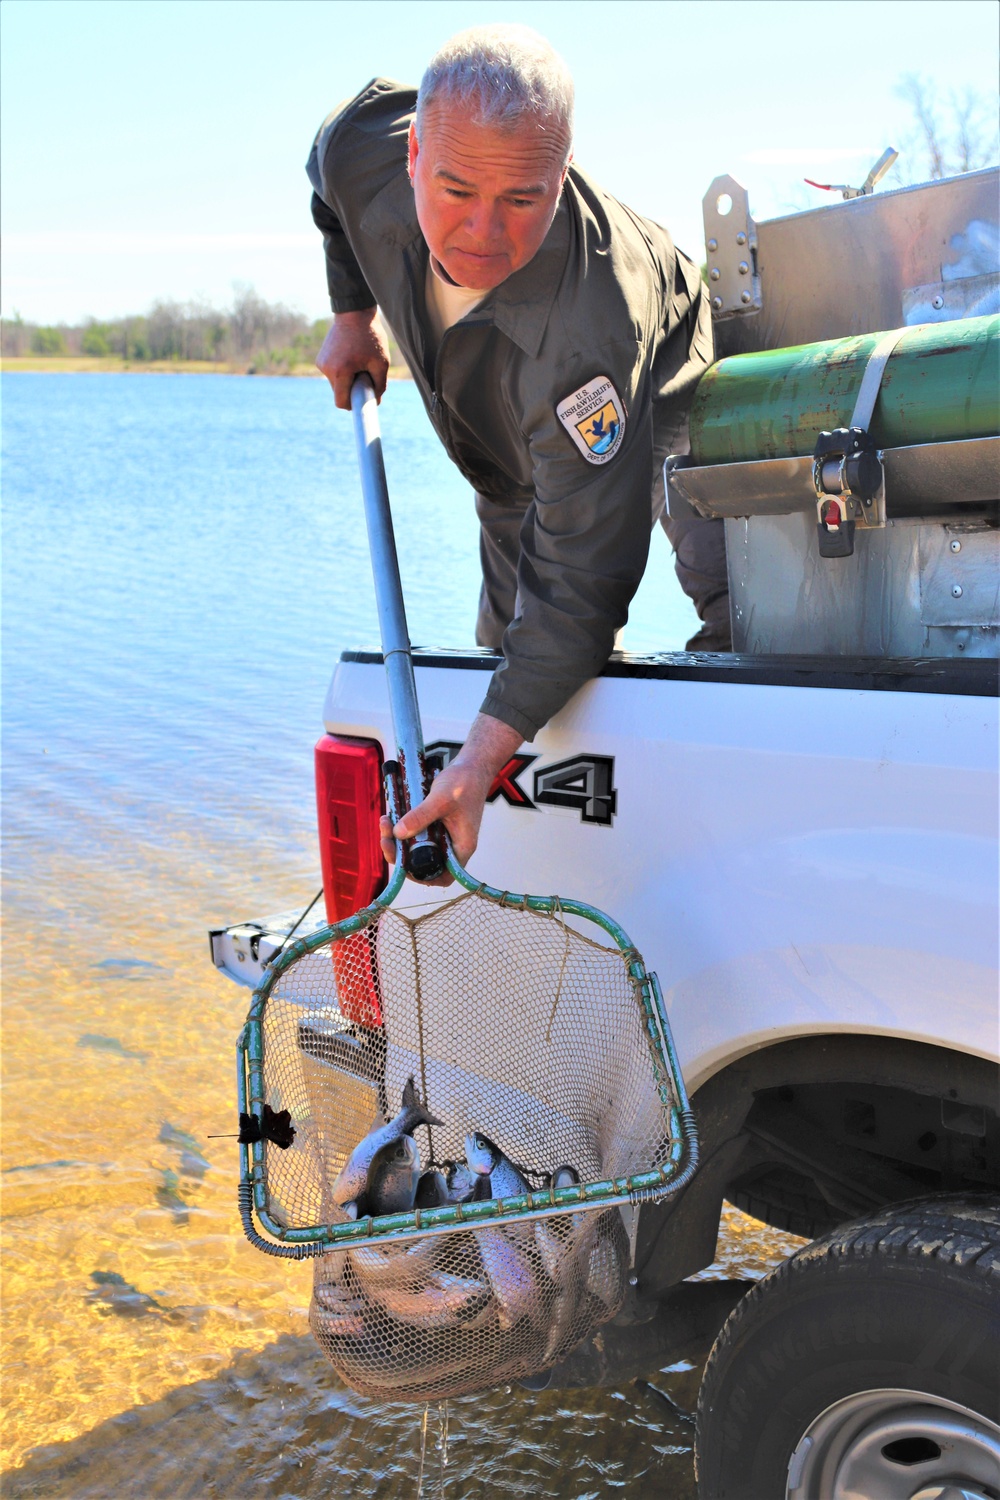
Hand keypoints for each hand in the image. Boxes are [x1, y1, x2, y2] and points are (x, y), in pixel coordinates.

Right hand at [315, 308, 389, 408]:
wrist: (354, 312)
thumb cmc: (370, 336)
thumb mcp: (381, 362)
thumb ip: (380, 385)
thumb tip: (375, 402)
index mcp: (341, 372)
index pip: (341, 402)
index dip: (352, 405)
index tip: (362, 401)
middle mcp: (327, 368)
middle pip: (340, 393)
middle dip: (352, 389)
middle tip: (366, 376)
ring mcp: (322, 362)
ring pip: (337, 383)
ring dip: (348, 379)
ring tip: (359, 362)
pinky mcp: (321, 358)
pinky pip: (334, 373)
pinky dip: (343, 371)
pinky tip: (351, 357)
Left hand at [380, 714, 523, 883]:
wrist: (471, 765)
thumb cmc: (465, 782)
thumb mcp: (441, 799)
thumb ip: (420, 816)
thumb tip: (398, 833)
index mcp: (460, 847)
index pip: (441, 876)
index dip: (420, 876)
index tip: (400, 864)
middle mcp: (452, 845)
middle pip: (423, 862)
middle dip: (401, 853)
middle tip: (385, 838)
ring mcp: (443, 835)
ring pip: (417, 846)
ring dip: (398, 839)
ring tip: (386, 821)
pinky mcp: (436, 824)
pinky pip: (417, 832)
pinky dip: (404, 826)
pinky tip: (392, 815)